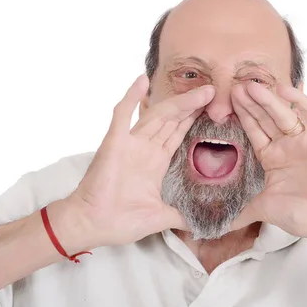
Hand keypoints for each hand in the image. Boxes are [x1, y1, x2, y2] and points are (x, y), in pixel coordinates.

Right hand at [63, 75, 214, 248]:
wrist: (92, 225)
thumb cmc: (120, 221)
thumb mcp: (161, 218)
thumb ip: (181, 217)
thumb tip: (203, 224)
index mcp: (156, 162)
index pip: (179, 134)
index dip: (194, 120)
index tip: (213, 108)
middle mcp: (145, 148)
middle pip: (173, 120)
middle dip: (193, 106)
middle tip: (214, 92)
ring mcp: (130, 144)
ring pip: (157, 115)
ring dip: (179, 101)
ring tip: (201, 90)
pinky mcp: (114, 143)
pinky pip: (122, 115)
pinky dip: (131, 97)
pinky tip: (142, 81)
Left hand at [230, 81, 306, 241]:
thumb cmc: (302, 214)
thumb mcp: (263, 209)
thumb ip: (240, 214)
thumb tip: (217, 227)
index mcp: (272, 156)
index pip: (253, 130)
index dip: (241, 116)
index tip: (224, 102)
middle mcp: (287, 144)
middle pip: (265, 117)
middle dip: (250, 102)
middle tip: (233, 87)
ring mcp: (304, 139)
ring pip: (283, 113)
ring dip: (268, 99)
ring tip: (250, 86)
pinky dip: (299, 101)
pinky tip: (284, 89)